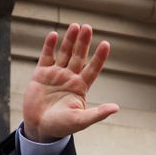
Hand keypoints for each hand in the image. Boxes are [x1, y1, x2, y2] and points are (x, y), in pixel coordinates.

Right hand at [22, 24, 119, 142]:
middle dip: (83, 43)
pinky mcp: (41, 74)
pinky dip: (50, 46)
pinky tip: (54, 35)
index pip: (93, 69)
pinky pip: (46, 56)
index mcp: (81, 87)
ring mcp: (56, 74)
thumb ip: (97, 114)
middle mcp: (70, 78)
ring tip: (75, 26)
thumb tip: (116, 108)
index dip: (99, 57)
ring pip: (64, 53)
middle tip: (88, 28)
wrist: (39, 128)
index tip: (106, 44)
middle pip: (79, 56)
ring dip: (69, 40)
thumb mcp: (81, 121)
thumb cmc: (61, 126)